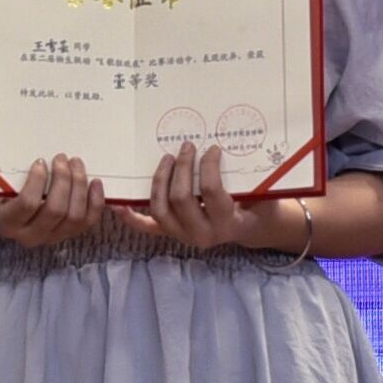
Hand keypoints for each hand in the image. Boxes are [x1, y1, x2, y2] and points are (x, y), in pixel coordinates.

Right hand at [0, 153, 112, 254]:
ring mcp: (52, 238)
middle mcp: (30, 236)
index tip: (40, 162)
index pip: (27, 204)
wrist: (9, 217)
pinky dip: (95, 201)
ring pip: (74, 216)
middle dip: (63, 180)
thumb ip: (12, 178)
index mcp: (7, 223)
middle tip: (61, 159)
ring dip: (79, 186)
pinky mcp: (69, 235)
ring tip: (76, 165)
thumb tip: (36, 160)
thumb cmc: (4, 196)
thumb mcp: (0, 187)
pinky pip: (88, 221)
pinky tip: (95, 183)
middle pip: (55, 210)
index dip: (37, 181)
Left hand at [138, 142, 299, 258]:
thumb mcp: (263, 194)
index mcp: (226, 223)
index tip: (212, 148)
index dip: (208, 166)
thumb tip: (235, 148)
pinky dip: (131, 216)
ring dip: (159, 181)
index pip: (211, 191)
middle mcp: (202, 234)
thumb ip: (252, 180)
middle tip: (186, 147)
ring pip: (160, 209)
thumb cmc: (259, 205)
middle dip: (181, 168)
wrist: (252, 227)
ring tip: (166, 160)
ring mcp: (183, 236)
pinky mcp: (171, 234)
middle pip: (181, 199)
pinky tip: (119, 202)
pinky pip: (147, 227)